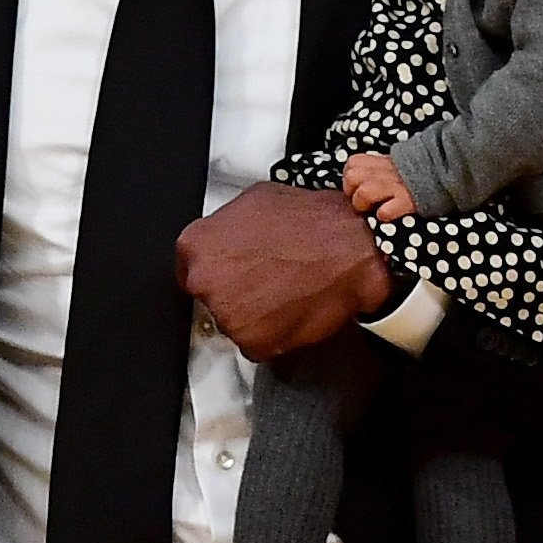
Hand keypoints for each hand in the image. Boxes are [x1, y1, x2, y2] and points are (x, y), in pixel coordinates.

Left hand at [179, 182, 393, 359]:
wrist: (353, 250)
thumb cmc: (313, 223)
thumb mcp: (257, 200)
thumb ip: (228, 225)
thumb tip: (228, 235)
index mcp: (198, 245)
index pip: (189, 268)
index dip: (217, 269)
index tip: (231, 272)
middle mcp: (206, 282)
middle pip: (211, 296)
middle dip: (235, 291)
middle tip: (266, 279)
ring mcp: (228, 316)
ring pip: (234, 321)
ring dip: (255, 313)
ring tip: (285, 290)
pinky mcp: (253, 342)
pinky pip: (257, 343)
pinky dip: (273, 333)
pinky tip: (292, 308)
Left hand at [337, 147, 414, 223]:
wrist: (445, 172)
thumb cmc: (414, 173)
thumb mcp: (393, 164)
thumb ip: (375, 169)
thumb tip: (358, 181)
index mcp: (379, 162)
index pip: (351, 165)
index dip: (352, 180)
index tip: (361, 188)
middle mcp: (384, 172)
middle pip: (352, 177)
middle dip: (354, 192)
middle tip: (366, 201)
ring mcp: (395, 186)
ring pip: (364, 192)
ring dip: (365, 204)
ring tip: (375, 209)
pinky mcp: (407, 201)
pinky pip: (385, 211)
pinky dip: (385, 214)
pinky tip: (390, 214)